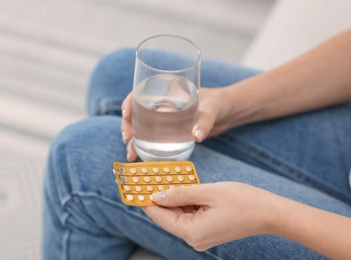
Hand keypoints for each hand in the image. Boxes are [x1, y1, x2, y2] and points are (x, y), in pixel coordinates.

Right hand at [120, 87, 236, 160]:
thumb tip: (197, 136)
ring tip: (131, 155)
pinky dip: (143, 147)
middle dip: (127, 126)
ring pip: (140, 128)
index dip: (129, 103)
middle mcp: (160, 104)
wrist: (227, 113)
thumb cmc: (219, 104)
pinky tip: (140, 158)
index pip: (140, 93)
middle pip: (135, 113)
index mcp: (166, 91)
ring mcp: (163, 119)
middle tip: (128, 139)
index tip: (126, 115)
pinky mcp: (168, 131)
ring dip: (132, 141)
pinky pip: (151, 138)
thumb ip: (205, 121)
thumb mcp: (212, 110)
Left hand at [142, 182, 276, 250]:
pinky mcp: (207, 230)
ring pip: (179, 214)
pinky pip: (190, 214)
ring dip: (173, 196)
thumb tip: (156, 196)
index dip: (145, 201)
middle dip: (159, 196)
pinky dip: (185, 201)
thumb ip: (179, 194)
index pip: (160, 216)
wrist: (269, 212)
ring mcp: (201, 236)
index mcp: (192, 232)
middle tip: (149, 177)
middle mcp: (194, 238)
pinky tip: (182, 186)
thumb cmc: (243, 201)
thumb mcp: (207, 192)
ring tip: (165, 177)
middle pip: (168, 216)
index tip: (134, 187)